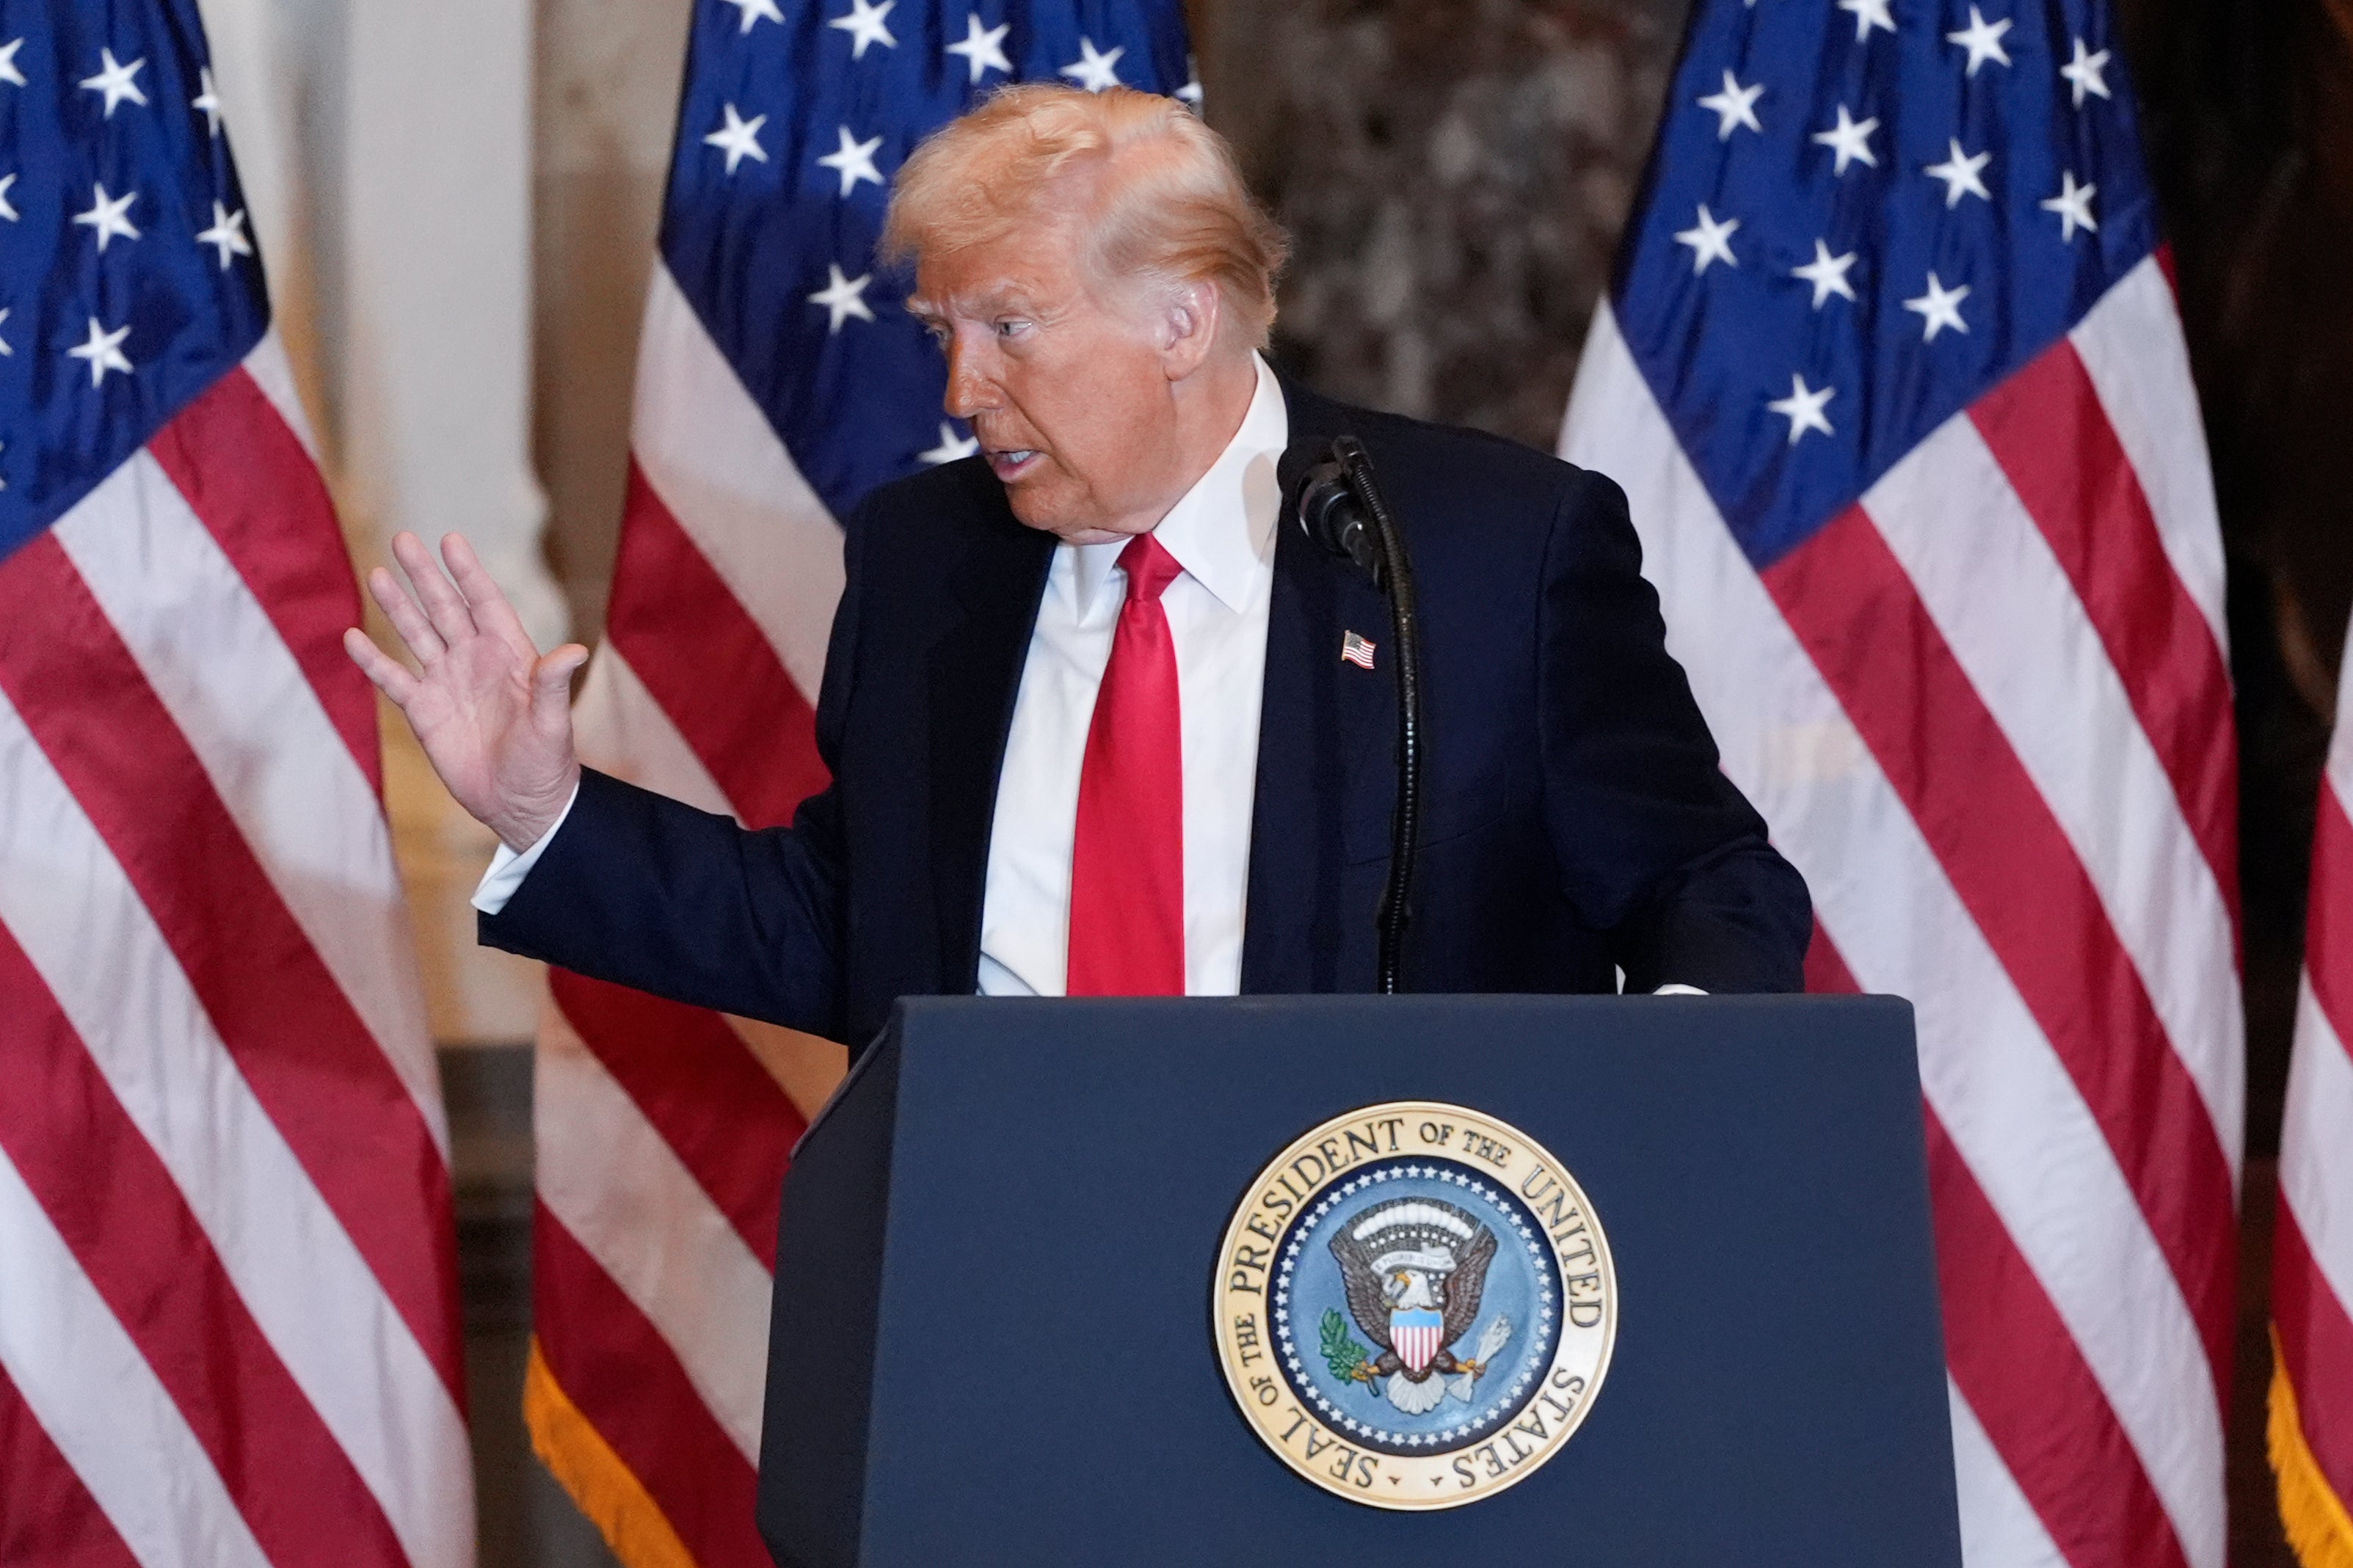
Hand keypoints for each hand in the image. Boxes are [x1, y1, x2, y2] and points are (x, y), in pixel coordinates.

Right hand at [344, 532, 587, 850]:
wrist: (521, 805)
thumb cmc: (546, 763)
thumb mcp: (552, 725)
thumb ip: (553, 685)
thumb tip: (574, 652)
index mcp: (511, 655)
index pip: (485, 604)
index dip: (468, 573)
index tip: (450, 540)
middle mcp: (475, 661)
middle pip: (446, 609)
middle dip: (424, 577)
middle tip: (402, 540)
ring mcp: (447, 683)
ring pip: (417, 635)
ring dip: (397, 607)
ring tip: (377, 574)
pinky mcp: (424, 711)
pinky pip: (394, 679)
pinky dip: (374, 660)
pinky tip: (353, 637)